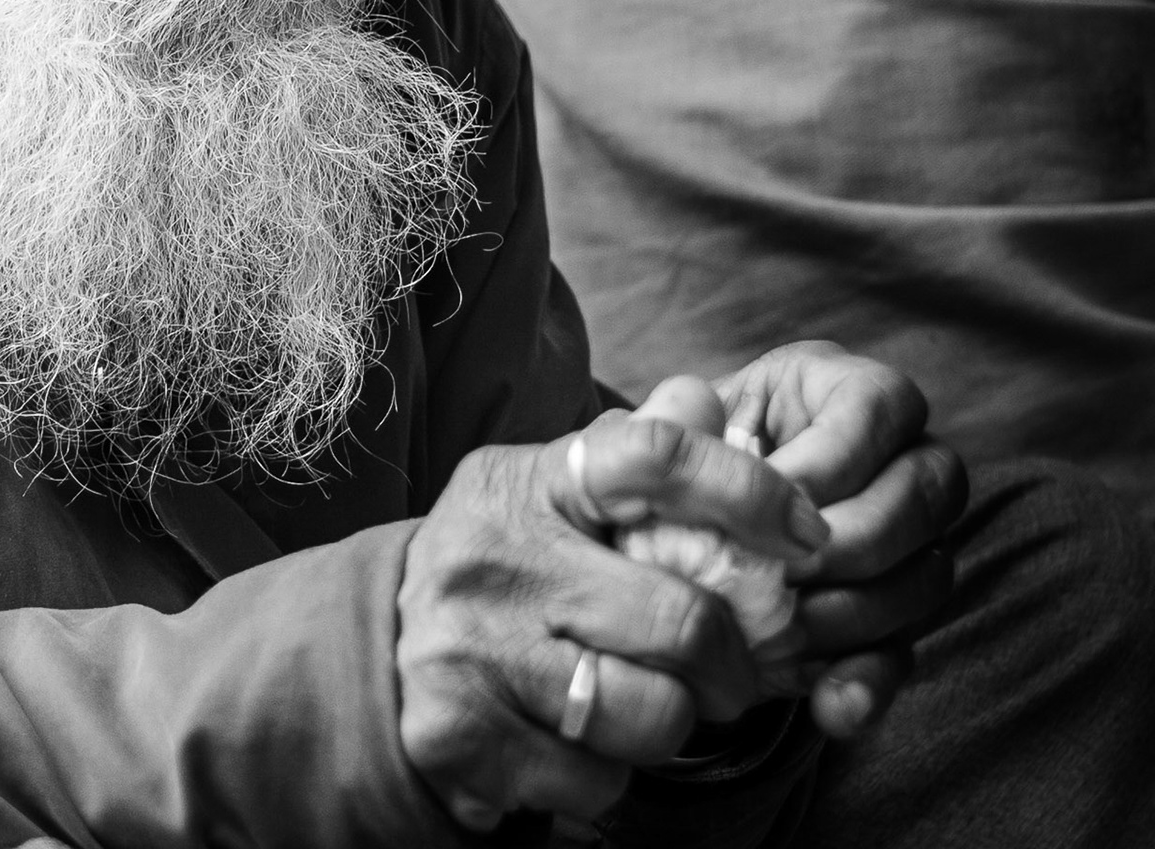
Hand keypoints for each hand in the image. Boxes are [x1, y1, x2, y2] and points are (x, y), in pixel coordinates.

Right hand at [396, 412, 831, 830]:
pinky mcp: (460, 736)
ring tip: (635, 701)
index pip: (652, 455)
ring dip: (669, 722)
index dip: (747, 490)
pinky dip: (607, 772)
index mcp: (527, 480)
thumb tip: (709, 403)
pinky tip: (572, 739)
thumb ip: (630, 458)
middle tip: (731, 672)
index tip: (807, 533)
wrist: (375, 653)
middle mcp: (494, 556)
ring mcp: (472, 648)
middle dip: (734, 663)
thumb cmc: (502, 567)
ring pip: (654, 714)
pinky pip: (598, 779)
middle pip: (683, 618)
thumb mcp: (549, 494)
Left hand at [712, 342, 966, 739]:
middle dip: (855, 539)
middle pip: (927, 492)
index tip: (775, 489)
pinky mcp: (897, 613)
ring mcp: (913, 539)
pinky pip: (908, 652)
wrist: (677, 527)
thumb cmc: (680, 459)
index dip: (838, 455)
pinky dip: (867, 683)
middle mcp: (901, 454)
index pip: (882, 403)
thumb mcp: (678, 425)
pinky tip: (827, 703)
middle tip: (787, 570)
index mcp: (845, 388)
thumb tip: (689, 429)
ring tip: (788, 631)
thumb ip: (683, 421)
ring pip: (929, 573)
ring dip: (858, 611)